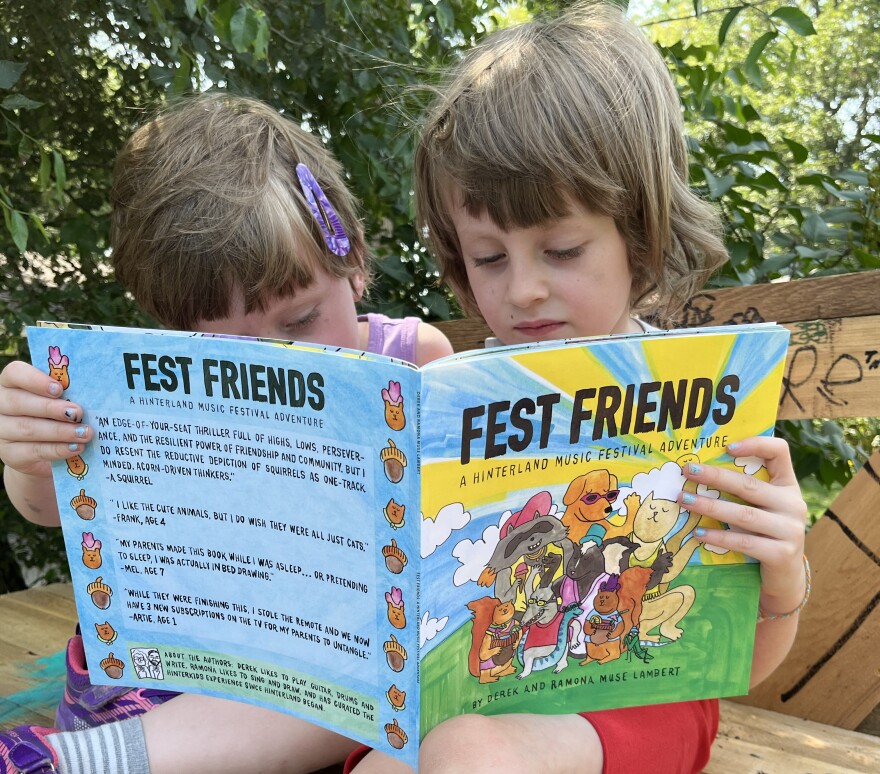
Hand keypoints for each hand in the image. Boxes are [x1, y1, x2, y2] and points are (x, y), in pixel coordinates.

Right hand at [0, 359, 91, 478]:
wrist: (41, 451)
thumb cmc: (53, 416)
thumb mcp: (58, 401)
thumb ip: (66, 394)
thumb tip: (91, 392)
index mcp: (10, 384)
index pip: (14, 373)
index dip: (35, 380)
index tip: (59, 388)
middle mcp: (0, 406)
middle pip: (19, 402)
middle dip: (51, 408)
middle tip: (78, 413)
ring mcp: (2, 431)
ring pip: (28, 428)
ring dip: (60, 431)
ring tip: (84, 432)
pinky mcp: (9, 454)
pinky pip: (33, 451)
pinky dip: (57, 449)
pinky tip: (76, 447)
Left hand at [680, 436, 807, 616]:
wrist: (784, 578)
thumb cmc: (763, 535)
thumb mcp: (760, 508)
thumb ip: (743, 490)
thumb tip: (697, 470)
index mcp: (787, 485)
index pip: (779, 452)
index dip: (755, 443)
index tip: (727, 447)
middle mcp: (793, 504)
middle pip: (749, 485)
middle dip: (714, 476)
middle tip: (687, 470)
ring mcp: (790, 530)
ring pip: (743, 514)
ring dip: (710, 506)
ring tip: (684, 500)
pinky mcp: (782, 554)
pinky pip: (745, 542)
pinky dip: (719, 536)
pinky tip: (699, 533)